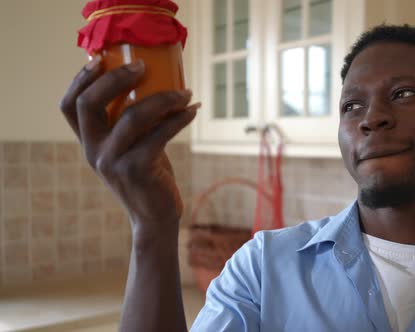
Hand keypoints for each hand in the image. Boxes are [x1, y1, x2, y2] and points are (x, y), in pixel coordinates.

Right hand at [59, 56, 198, 244]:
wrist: (156, 218)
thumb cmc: (148, 175)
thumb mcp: (131, 148)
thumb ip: (130, 123)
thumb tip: (154, 82)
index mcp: (90, 143)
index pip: (69, 106)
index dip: (79, 79)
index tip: (100, 58)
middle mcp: (94, 151)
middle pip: (89, 103)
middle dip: (115, 78)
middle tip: (143, 66)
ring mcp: (112, 162)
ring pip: (131, 116)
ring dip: (162, 98)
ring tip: (185, 92)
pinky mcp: (136, 169)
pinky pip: (159, 134)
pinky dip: (178, 118)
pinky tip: (192, 110)